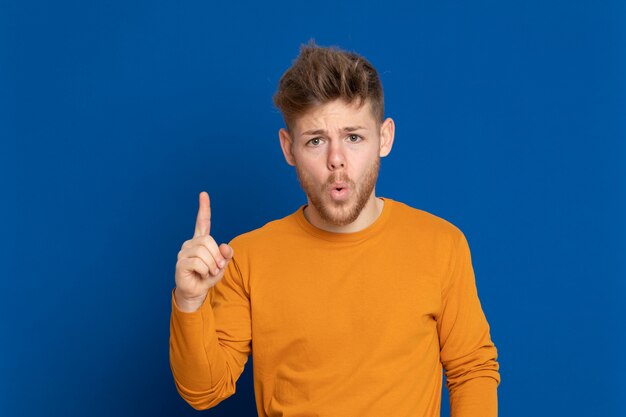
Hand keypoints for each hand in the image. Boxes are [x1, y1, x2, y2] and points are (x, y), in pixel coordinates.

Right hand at [174, 191, 233, 311]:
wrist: (196, 292)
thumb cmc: (208, 276)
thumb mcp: (222, 265)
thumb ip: (226, 254)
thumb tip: (226, 247)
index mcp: (200, 241)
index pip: (202, 221)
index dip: (204, 208)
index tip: (203, 194)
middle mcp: (190, 243)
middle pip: (208, 240)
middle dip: (217, 255)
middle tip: (217, 267)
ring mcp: (183, 253)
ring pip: (203, 252)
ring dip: (212, 265)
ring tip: (209, 272)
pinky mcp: (180, 264)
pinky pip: (198, 263)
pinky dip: (205, 271)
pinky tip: (201, 275)